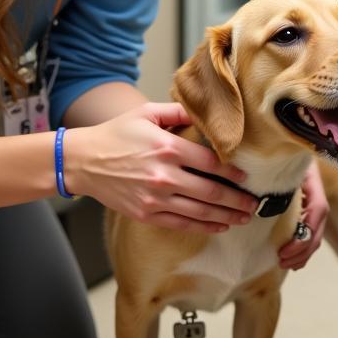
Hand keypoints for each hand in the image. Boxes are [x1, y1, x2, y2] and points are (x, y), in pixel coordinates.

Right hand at [63, 103, 255, 232]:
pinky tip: (219, 226)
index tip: (246, 177)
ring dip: (226, 216)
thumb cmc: (116, 134)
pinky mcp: (146, 214)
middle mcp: (164, 175)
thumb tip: (206, 110)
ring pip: (200, 211)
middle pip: (211, 191)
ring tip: (244, 217)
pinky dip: (204, 226)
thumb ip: (178, 112)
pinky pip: (182, 224)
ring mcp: (155, 198)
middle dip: (237, 199)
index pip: (211, 162)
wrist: (83, 161)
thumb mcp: (147, 113)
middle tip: (255, 203)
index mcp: (167, 147)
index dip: (232, 171)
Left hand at [278, 160, 328, 269]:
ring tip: (284, 263)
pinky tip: (293, 261)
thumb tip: (260, 190)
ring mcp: (316, 211)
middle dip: (301, 251)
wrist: (294, 154)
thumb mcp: (286, 166)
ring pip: (316, 239)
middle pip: (317, 233)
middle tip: (281, 261)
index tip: (283, 251)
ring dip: (302, 255)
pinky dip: (304, 252)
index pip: (316, 215)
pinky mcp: (310, 216)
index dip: (302, 237)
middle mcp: (319, 202)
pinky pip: (311, 237)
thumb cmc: (287, 159)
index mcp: (315, 189)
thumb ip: (279, 176)